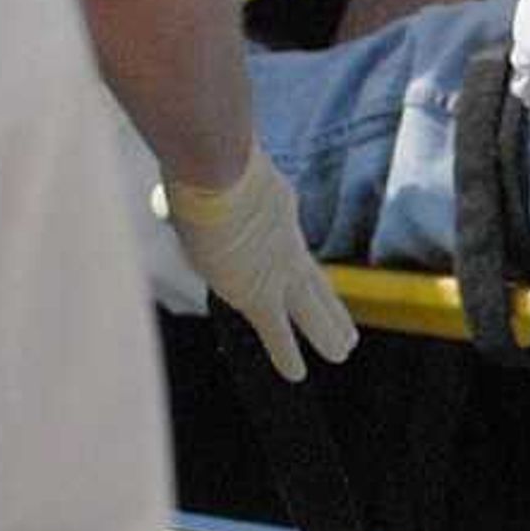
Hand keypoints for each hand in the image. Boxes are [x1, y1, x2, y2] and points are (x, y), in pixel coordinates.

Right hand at [162, 147, 360, 382]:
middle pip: (312, 280)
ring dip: (328, 330)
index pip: (284, 241)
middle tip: (347, 324)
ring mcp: (279, 268)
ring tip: (345, 349)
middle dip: (329, 304)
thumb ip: (204, 173)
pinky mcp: (260, 292)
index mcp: (276, 209)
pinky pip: (277, 331)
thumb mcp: (210, 167)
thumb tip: (182, 156)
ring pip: (311, 307)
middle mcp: (285, 242)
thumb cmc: (203, 161)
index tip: (300, 268)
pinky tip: (298, 374)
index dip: (288, 254)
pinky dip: (287, 354)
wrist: (217, 170)